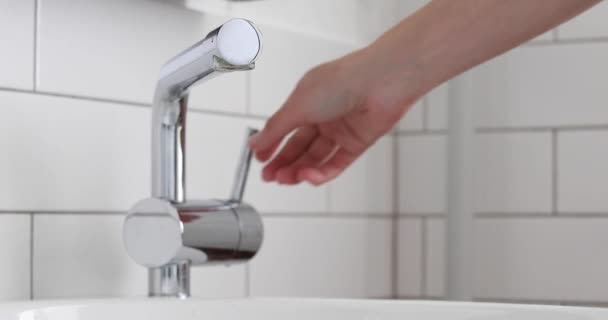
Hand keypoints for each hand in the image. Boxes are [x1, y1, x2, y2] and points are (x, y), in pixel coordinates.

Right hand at [248, 48, 416, 185]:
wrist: (382, 82)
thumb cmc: (343, 81)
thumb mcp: (298, 105)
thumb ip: (275, 128)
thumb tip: (255, 142)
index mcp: (307, 100)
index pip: (284, 127)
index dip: (271, 145)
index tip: (259, 159)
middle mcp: (324, 115)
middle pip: (298, 146)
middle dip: (283, 163)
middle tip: (269, 176)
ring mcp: (340, 130)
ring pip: (315, 158)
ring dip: (299, 170)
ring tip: (286, 179)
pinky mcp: (357, 144)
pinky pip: (336, 164)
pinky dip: (322, 173)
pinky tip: (308, 177)